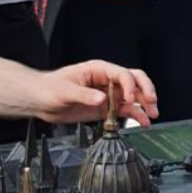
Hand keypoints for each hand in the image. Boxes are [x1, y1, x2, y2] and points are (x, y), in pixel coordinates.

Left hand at [30, 62, 158, 126]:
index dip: (130, 86)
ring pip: (133, 97)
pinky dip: (135, 115)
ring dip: (144, 105)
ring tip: (151, 115)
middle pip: (135, 81)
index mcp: (98, 70)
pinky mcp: (105, 108)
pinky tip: (142, 122)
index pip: (122, 74)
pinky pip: (125, 110)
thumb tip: (102, 99)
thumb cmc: (48, 88)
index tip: (130, 99)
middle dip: (146, 91)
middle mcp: (107, 81)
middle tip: (151, 103)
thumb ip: (84, 95)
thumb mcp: (64, 91)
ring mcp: (108, 94)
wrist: (39, 101)